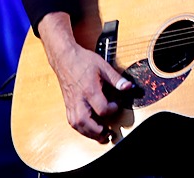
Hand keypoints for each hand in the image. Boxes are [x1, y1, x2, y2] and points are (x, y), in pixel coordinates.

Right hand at [39, 12, 132, 142]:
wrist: (64, 58)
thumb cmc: (83, 61)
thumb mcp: (103, 66)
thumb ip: (116, 79)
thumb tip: (128, 87)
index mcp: (89, 89)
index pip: (101, 109)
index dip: (112, 110)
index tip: (116, 105)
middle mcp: (78, 99)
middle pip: (85, 122)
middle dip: (97, 131)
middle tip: (108, 134)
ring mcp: (71, 103)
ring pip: (76, 124)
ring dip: (88, 133)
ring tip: (99, 136)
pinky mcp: (67, 104)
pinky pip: (71, 121)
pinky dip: (80, 128)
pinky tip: (87, 129)